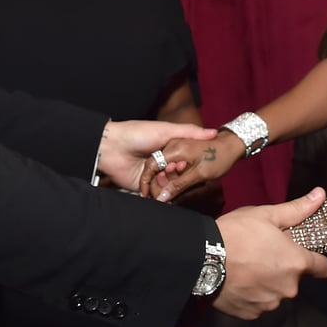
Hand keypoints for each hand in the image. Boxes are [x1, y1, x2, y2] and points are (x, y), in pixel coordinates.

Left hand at [96, 119, 216, 191]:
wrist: (112, 147)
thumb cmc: (138, 134)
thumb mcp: (166, 130)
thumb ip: (189, 132)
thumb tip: (214, 132)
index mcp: (168, 148)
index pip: (186, 160)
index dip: (188, 164)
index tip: (187, 164)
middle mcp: (162, 162)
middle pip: (178, 175)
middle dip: (179, 177)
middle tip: (174, 172)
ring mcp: (153, 175)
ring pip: (169, 186)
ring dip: (170, 186)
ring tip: (165, 180)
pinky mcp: (144, 187)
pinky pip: (156, 194)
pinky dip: (160, 196)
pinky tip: (162, 194)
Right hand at [139, 129, 244, 201]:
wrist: (233, 145)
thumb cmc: (218, 158)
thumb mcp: (199, 175)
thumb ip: (178, 185)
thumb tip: (162, 198)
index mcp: (174, 149)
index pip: (151, 166)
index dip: (147, 183)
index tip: (150, 198)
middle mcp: (172, 145)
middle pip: (156, 167)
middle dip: (158, 184)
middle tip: (166, 199)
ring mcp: (177, 146)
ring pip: (164, 166)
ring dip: (166, 180)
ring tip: (173, 194)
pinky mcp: (182, 149)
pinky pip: (171, 163)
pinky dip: (172, 175)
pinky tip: (179, 184)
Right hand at [213, 187, 326, 318]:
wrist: (202, 258)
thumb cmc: (238, 232)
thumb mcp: (267, 214)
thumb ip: (297, 209)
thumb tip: (321, 194)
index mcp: (297, 263)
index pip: (323, 268)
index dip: (317, 260)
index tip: (304, 253)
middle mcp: (289, 288)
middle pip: (295, 279)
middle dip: (284, 268)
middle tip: (264, 253)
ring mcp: (270, 304)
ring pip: (276, 292)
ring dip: (268, 282)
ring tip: (248, 267)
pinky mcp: (251, 314)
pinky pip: (258, 304)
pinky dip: (252, 294)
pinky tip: (239, 281)